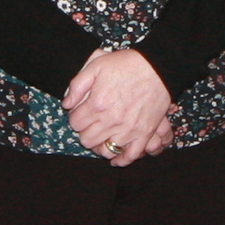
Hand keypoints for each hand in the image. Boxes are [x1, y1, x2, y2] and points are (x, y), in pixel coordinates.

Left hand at [63, 48, 173, 166]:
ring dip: (100, 146)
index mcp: (97, 104)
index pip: (75, 123)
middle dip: (85, 132)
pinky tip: (115, 158)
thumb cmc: (126, 65)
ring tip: (101, 137)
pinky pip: (130, 156)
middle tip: (91, 123)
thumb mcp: (96, 65)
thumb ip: (77, 85)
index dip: (75, 117)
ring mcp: (128, 130)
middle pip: (87, 139)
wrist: (157, 68)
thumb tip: (67, 104)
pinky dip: (121, 160)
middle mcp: (111, 120)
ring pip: (105, 151)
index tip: (81, 112)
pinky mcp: (143, 134)